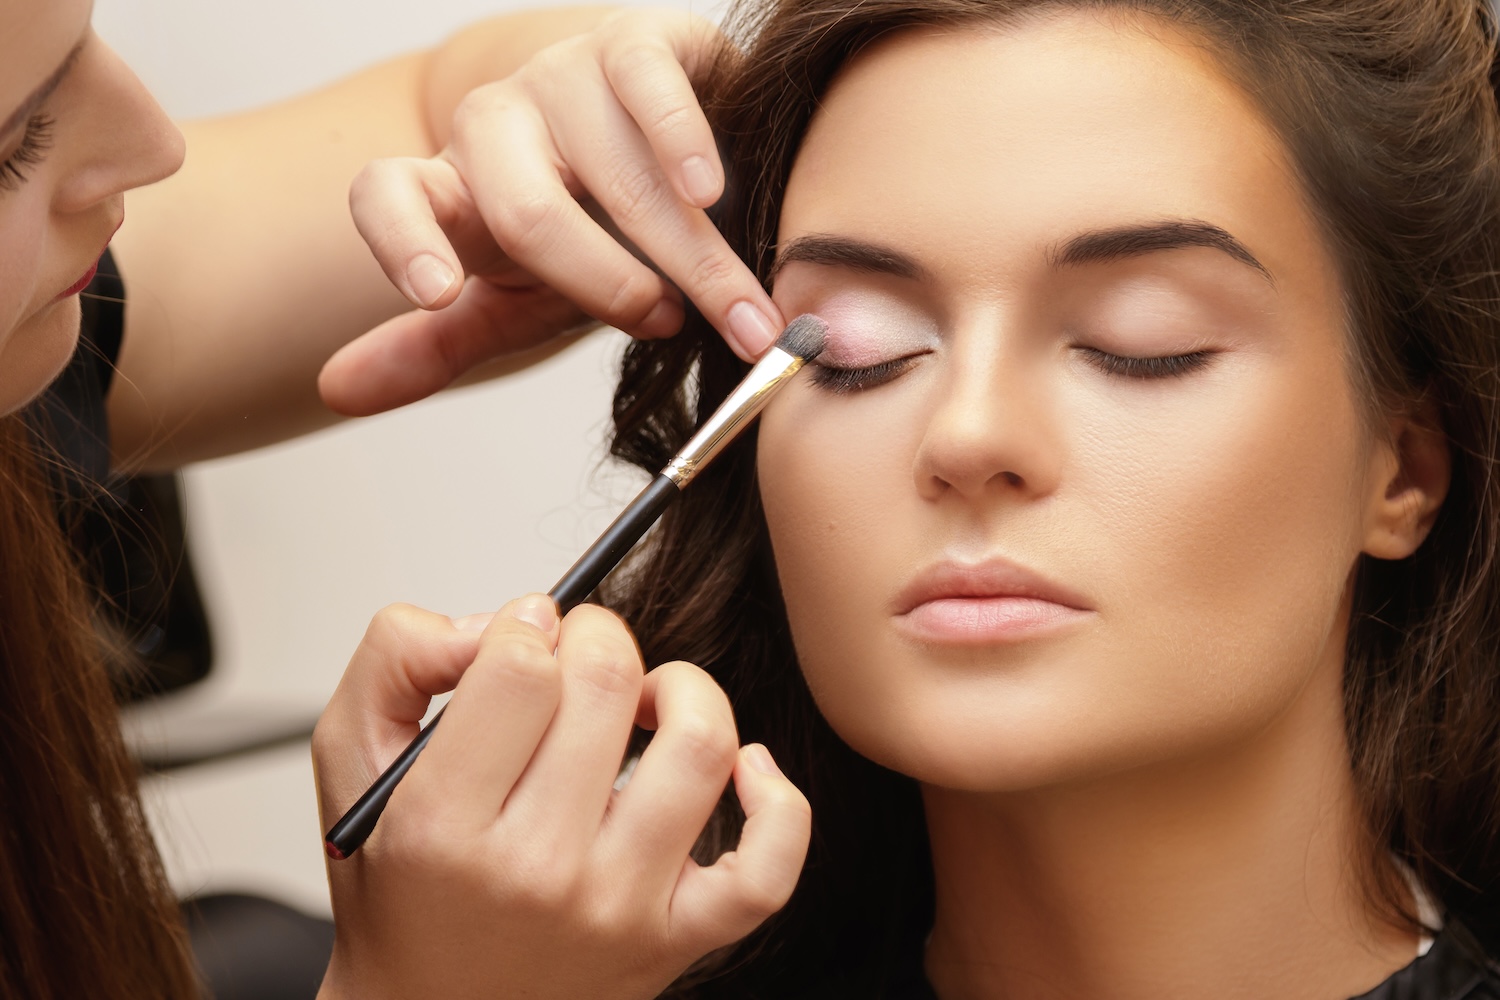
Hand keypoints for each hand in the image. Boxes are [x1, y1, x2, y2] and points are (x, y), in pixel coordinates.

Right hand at [313, 596, 810, 999]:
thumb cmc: (402, 884)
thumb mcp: (350, 758)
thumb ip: (398, 657)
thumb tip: (501, 622)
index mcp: (444, 826)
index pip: (520, 670)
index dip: (528, 625)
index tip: (523, 639)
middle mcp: (537, 873)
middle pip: (609, 684)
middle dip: (597, 636)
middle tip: (577, 656)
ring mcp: (618, 910)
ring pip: (700, 745)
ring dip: (682, 690)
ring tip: (644, 703)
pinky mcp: (677, 940)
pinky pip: (769, 866)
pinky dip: (777, 799)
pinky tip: (743, 765)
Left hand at [321, 9, 781, 416]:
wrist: (654, 137)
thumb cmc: (582, 231)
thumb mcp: (510, 298)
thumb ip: (435, 345)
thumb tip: (334, 392)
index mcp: (453, 192)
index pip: (389, 197)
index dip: (403, 242)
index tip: (438, 294)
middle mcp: (494, 126)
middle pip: (525, 210)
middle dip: (605, 281)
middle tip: (666, 325)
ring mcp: (560, 78)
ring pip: (606, 169)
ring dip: (683, 251)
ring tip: (736, 306)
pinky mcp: (630, 42)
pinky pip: (649, 87)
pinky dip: (685, 145)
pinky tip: (711, 191)